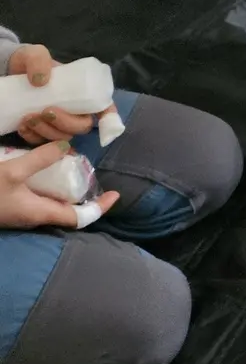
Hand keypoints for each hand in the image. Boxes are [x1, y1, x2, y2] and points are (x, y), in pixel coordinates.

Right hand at [0, 142, 117, 229]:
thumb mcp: (13, 171)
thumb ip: (40, 158)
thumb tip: (66, 146)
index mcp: (41, 213)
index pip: (79, 218)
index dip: (99, 207)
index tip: (115, 194)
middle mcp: (35, 217)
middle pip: (68, 209)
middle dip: (82, 191)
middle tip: (87, 169)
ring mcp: (23, 213)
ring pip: (53, 202)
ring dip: (65, 185)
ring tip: (69, 163)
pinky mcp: (14, 206)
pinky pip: (39, 197)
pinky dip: (49, 184)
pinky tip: (45, 169)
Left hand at [7, 45, 98, 143]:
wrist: (9, 72)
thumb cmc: (30, 63)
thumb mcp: (35, 53)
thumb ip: (39, 60)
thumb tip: (41, 81)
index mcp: (83, 90)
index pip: (104, 105)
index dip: (109, 117)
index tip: (102, 121)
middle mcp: (75, 109)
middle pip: (83, 126)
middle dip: (67, 124)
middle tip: (45, 112)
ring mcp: (58, 122)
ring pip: (64, 137)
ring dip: (48, 132)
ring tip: (28, 118)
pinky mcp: (41, 130)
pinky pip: (42, 142)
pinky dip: (33, 137)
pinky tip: (22, 127)